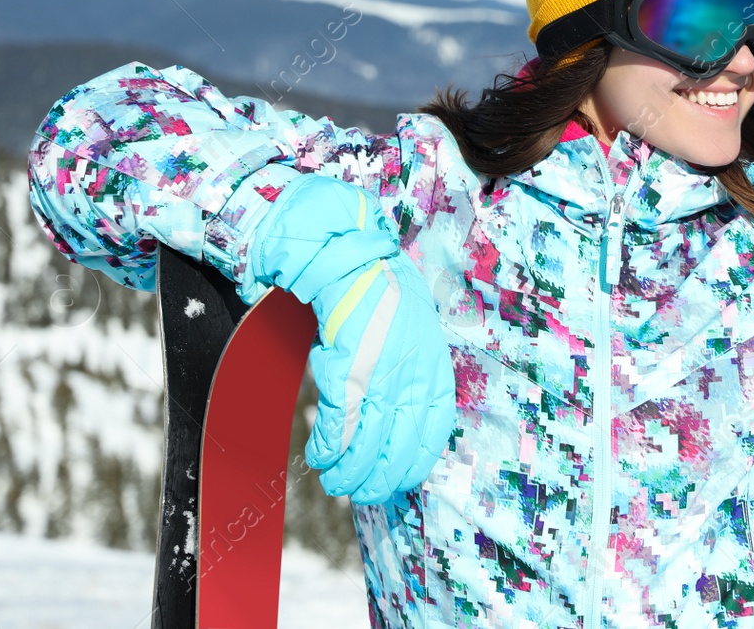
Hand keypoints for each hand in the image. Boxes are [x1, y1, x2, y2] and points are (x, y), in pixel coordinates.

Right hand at [303, 250, 456, 500]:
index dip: (413, 466)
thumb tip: (407, 419)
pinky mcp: (346, 372)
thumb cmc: (386, 299)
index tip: (400, 481)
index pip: (433, 436)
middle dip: (378, 482)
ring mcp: (379, 378)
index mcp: (434, 372)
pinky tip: (319, 457)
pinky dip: (325, 449)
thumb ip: (418, 377)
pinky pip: (336, 427)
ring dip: (346, 473)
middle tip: (362, 492)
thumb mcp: (420, 338)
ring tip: (335, 482)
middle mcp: (412, 379)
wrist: (353, 262)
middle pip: (398, 451)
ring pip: (364, 447)